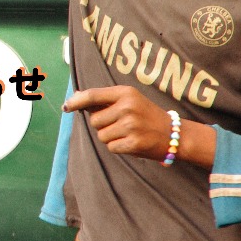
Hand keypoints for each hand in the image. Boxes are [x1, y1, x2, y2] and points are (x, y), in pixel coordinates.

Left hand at [63, 86, 215, 168]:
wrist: (174, 134)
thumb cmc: (145, 115)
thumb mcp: (128, 100)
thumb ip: (104, 100)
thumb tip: (75, 98)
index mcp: (125, 92)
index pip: (93, 95)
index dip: (76, 101)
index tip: (66, 107)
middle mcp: (127, 107)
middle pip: (94, 120)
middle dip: (102, 125)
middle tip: (120, 124)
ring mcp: (131, 125)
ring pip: (101, 136)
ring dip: (110, 137)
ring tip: (127, 133)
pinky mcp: (134, 143)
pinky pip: (111, 147)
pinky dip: (118, 147)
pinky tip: (131, 142)